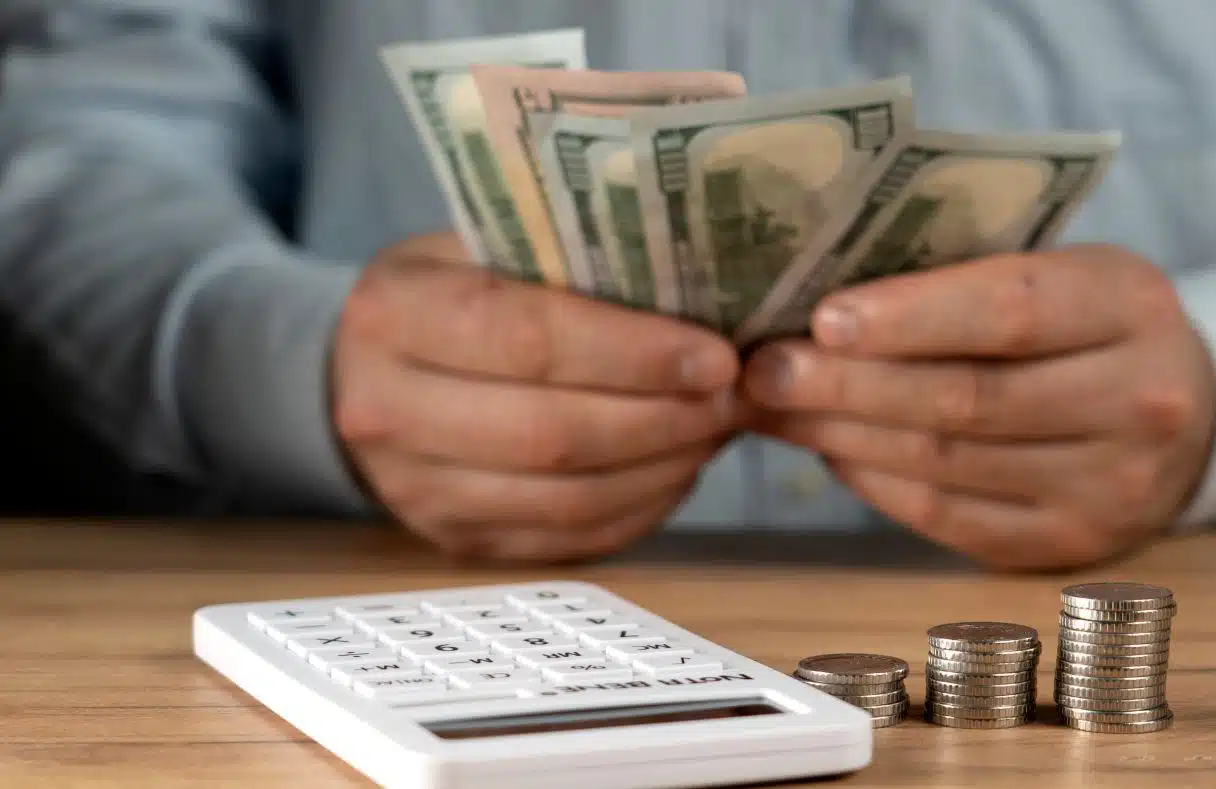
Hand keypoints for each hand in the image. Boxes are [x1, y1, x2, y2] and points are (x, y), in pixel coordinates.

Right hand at [330, 233, 740, 561]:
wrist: (362, 370)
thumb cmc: (448, 289)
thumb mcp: (484, 243)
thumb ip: (572, 260)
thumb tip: (705, 291)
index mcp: (393, 315)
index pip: (531, 342)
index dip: (636, 354)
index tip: (715, 355)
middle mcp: (386, 412)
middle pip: (553, 434)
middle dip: (664, 417)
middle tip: (734, 394)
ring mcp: (415, 492)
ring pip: (570, 498)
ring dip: (665, 466)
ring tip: (718, 426)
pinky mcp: (455, 542)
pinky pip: (572, 537)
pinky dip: (644, 506)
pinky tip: (680, 465)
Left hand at [741, 244, 1215, 570]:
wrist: (1187, 411)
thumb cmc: (1089, 323)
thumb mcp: (1063, 270)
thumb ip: (967, 274)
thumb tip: (820, 298)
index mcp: (1131, 306)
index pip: (1011, 310)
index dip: (910, 315)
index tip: (822, 317)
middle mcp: (1137, 402)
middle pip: (968, 398)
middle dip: (849, 384)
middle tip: (763, 369)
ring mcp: (1109, 486)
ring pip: (948, 462)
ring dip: (844, 433)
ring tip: (775, 405)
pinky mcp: (1070, 543)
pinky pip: (949, 517)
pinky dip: (877, 483)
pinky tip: (830, 449)